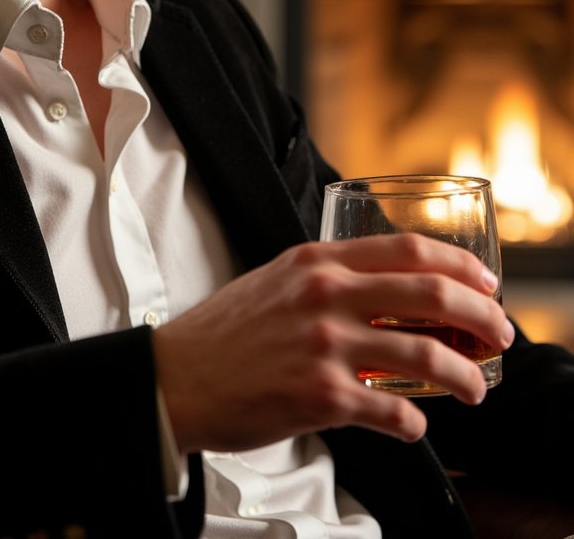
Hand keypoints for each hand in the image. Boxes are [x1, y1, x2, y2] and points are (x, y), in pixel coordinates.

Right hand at [152, 234, 514, 451]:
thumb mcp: (276, 281)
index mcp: (315, 260)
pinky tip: (413, 427)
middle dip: (482, 315)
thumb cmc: (225, 333)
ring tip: (474, 390)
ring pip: (426, 356)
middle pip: (431, 293)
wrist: (177, 376)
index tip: (486, 282)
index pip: (408, 248)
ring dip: (465, 377)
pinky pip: (394, 412)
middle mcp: (325, 294)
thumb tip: (383, 293)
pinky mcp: (321, 395)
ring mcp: (325, 345)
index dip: (460, 265)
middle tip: (499, 333)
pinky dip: (416, 425)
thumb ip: (327, 279)